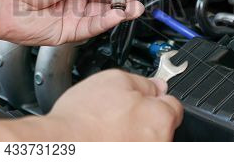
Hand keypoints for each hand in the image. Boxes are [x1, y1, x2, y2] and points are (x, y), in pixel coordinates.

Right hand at [43, 69, 183, 140]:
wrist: (61, 144)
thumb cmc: (83, 119)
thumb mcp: (114, 80)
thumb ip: (142, 81)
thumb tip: (157, 85)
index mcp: (160, 118)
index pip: (173, 105)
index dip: (156, 98)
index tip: (144, 100)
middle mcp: (159, 144)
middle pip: (160, 125)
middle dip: (144, 117)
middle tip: (118, 113)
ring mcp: (147, 156)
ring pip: (145, 140)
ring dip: (133, 134)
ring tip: (108, 129)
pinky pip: (133, 149)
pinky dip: (123, 145)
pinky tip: (106, 141)